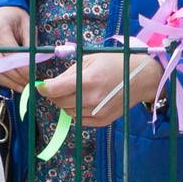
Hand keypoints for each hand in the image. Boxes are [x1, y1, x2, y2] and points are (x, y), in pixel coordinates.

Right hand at [0, 6, 33, 90]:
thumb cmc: (14, 18)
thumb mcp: (27, 26)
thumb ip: (30, 46)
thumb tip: (34, 67)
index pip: (11, 54)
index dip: (23, 69)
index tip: (32, 77)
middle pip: (0, 65)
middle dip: (16, 78)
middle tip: (28, 86)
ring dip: (7, 83)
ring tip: (21, 87)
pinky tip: (10, 83)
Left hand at [36, 50, 163, 126]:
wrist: (142, 78)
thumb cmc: (115, 63)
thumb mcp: (90, 59)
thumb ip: (69, 72)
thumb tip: (50, 85)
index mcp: (88, 80)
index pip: (55, 90)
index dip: (43, 88)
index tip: (40, 86)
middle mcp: (91, 99)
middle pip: (59, 102)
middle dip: (54, 95)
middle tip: (59, 87)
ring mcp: (97, 113)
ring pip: (67, 112)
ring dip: (66, 103)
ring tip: (76, 92)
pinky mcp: (102, 122)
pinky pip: (79, 119)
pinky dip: (77, 111)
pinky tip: (85, 100)